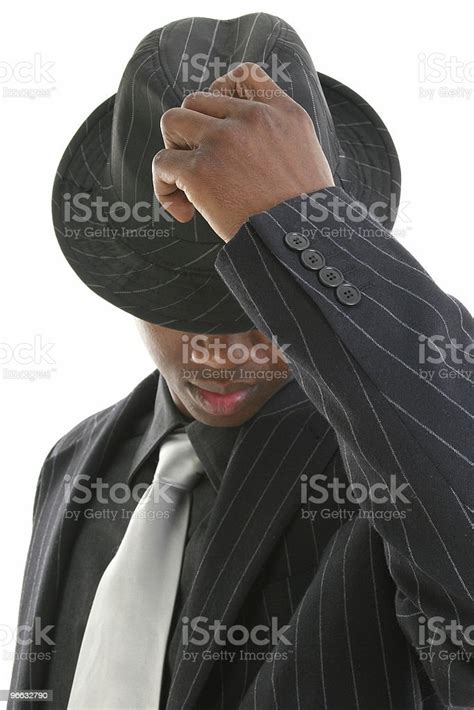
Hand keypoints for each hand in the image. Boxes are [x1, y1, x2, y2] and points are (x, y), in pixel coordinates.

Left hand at [152, 62, 333, 241]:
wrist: (302, 242)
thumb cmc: (307, 216)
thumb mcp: (307, 158)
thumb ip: (278, 138)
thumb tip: (241, 146)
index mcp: (284, 113)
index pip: (242, 76)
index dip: (220, 94)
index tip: (217, 125)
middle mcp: (252, 119)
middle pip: (197, 100)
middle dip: (191, 132)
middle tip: (201, 167)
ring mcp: (224, 141)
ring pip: (172, 122)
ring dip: (173, 151)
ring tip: (186, 184)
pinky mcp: (200, 171)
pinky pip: (162, 163)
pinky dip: (164, 188)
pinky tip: (184, 212)